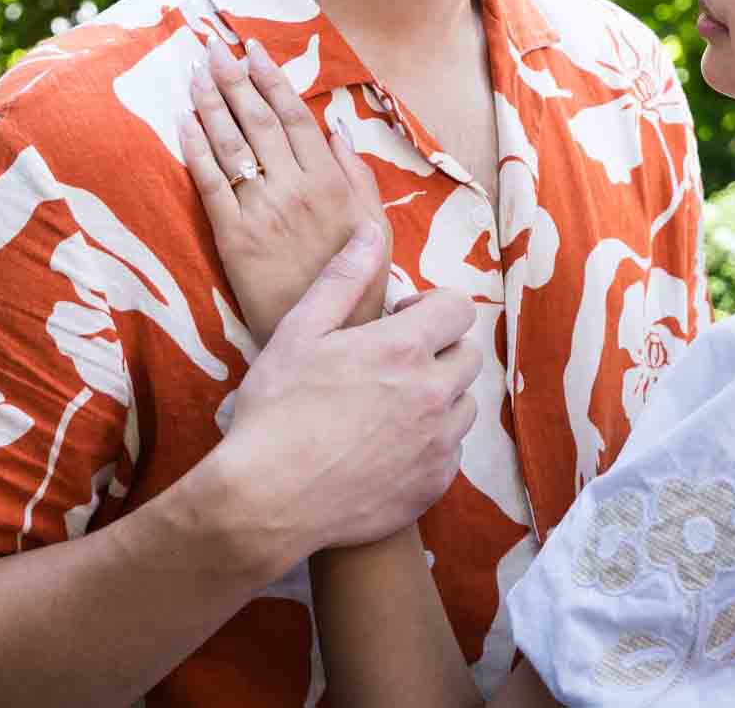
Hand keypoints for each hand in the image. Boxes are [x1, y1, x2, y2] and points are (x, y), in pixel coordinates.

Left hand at [179, 36, 389, 342]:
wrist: (329, 339)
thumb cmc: (356, 283)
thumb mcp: (376, 227)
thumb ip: (358, 176)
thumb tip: (337, 129)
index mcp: (330, 182)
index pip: (295, 117)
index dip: (272, 80)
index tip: (255, 51)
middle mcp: (295, 190)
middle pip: (258, 121)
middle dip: (234, 79)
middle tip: (214, 46)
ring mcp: (262, 213)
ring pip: (232, 146)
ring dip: (212, 104)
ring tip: (197, 72)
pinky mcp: (233, 239)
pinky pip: (211, 185)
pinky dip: (196, 151)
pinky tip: (184, 123)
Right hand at [219, 225, 482, 553]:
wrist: (267, 500)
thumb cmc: (275, 411)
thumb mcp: (299, 332)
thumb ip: (343, 278)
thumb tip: (372, 233)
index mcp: (403, 348)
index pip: (458, 308)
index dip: (430, 307)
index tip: (398, 320)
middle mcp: (433, 394)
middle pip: (467, 356)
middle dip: (437, 350)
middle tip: (391, 363)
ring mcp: (438, 444)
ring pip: (463, 405)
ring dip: (438, 397)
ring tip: (389, 406)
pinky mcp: (434, 485)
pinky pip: (451, 451)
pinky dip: (430, 443)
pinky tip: (386, 447)